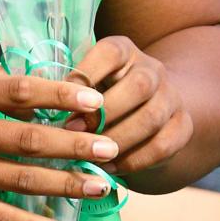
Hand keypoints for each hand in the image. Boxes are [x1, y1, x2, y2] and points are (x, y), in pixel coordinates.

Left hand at [70, 34, 191, 176]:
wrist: (146, 110)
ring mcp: (172, 97)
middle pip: (140, 85)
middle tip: (74, 132)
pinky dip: (134, 160)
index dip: (86, 74)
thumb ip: (68, 88)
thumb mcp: (85, 84)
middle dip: (105, 112)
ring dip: (118, 139)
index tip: (61, 99)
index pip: (110, 52)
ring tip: (91, 155)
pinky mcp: (183, 126)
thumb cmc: (100, 96)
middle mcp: (152, 69)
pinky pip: (163, 146)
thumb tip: (36, 105)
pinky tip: (110, 169)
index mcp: (124, 51)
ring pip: (151, 118)